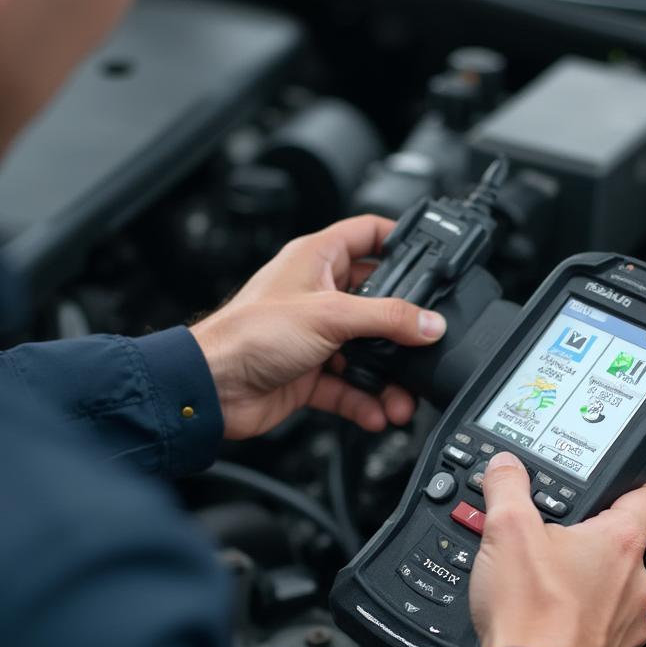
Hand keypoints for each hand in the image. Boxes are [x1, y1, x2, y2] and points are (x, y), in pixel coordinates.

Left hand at [189, 216, 445, 439]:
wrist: (212, 388)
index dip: (400, 238)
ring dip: (387, 376)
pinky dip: (365, 400)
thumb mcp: (329, 316)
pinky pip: (349, 386)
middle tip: (426, 342)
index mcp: (317, 259)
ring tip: (404, 397)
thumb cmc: (247, 334)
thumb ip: (386, 318)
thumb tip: (429, 322)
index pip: (367, 234)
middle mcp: (318, 293)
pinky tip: (378, 412)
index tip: (433, 255)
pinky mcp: (310, 373)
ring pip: (366, 351)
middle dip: (403, 327)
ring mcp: (315, 335)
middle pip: (377, 301)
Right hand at [470, 453, 645, 646]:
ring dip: (588, 588)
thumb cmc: (529, 613)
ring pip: (616, 593)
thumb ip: (507, 487)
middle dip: (589, 545)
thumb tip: (506, 467)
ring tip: (544, 589)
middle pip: (623, 548)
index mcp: (620, 543)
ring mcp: (630, 627)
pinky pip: (606, 633)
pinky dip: (582, 628)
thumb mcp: (506, 529)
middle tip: (549, 547)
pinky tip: (550, 625)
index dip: (633, 488)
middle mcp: (637, 584)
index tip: (615, 490)